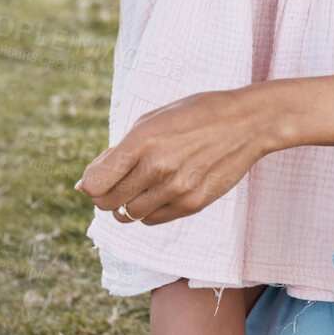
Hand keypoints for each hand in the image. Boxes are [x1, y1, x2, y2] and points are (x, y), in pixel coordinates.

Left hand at [76, 85, 281, 221]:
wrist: (247, 123)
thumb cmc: (196, 114)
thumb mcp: (152, 120)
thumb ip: (118, 151)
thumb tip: (86, 184)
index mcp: (143, 141)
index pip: (95, 183)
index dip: (90, 183)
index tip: (98, 177)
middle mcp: (157, 167)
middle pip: (108, 203)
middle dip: (106, 195)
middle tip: (118, 183)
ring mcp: (176, 189)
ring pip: (129, 215)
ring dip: (128, 204)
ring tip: (142, 186)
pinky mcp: (191, 204)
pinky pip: (153, 219)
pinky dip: (149, 210)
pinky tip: (160, 191)